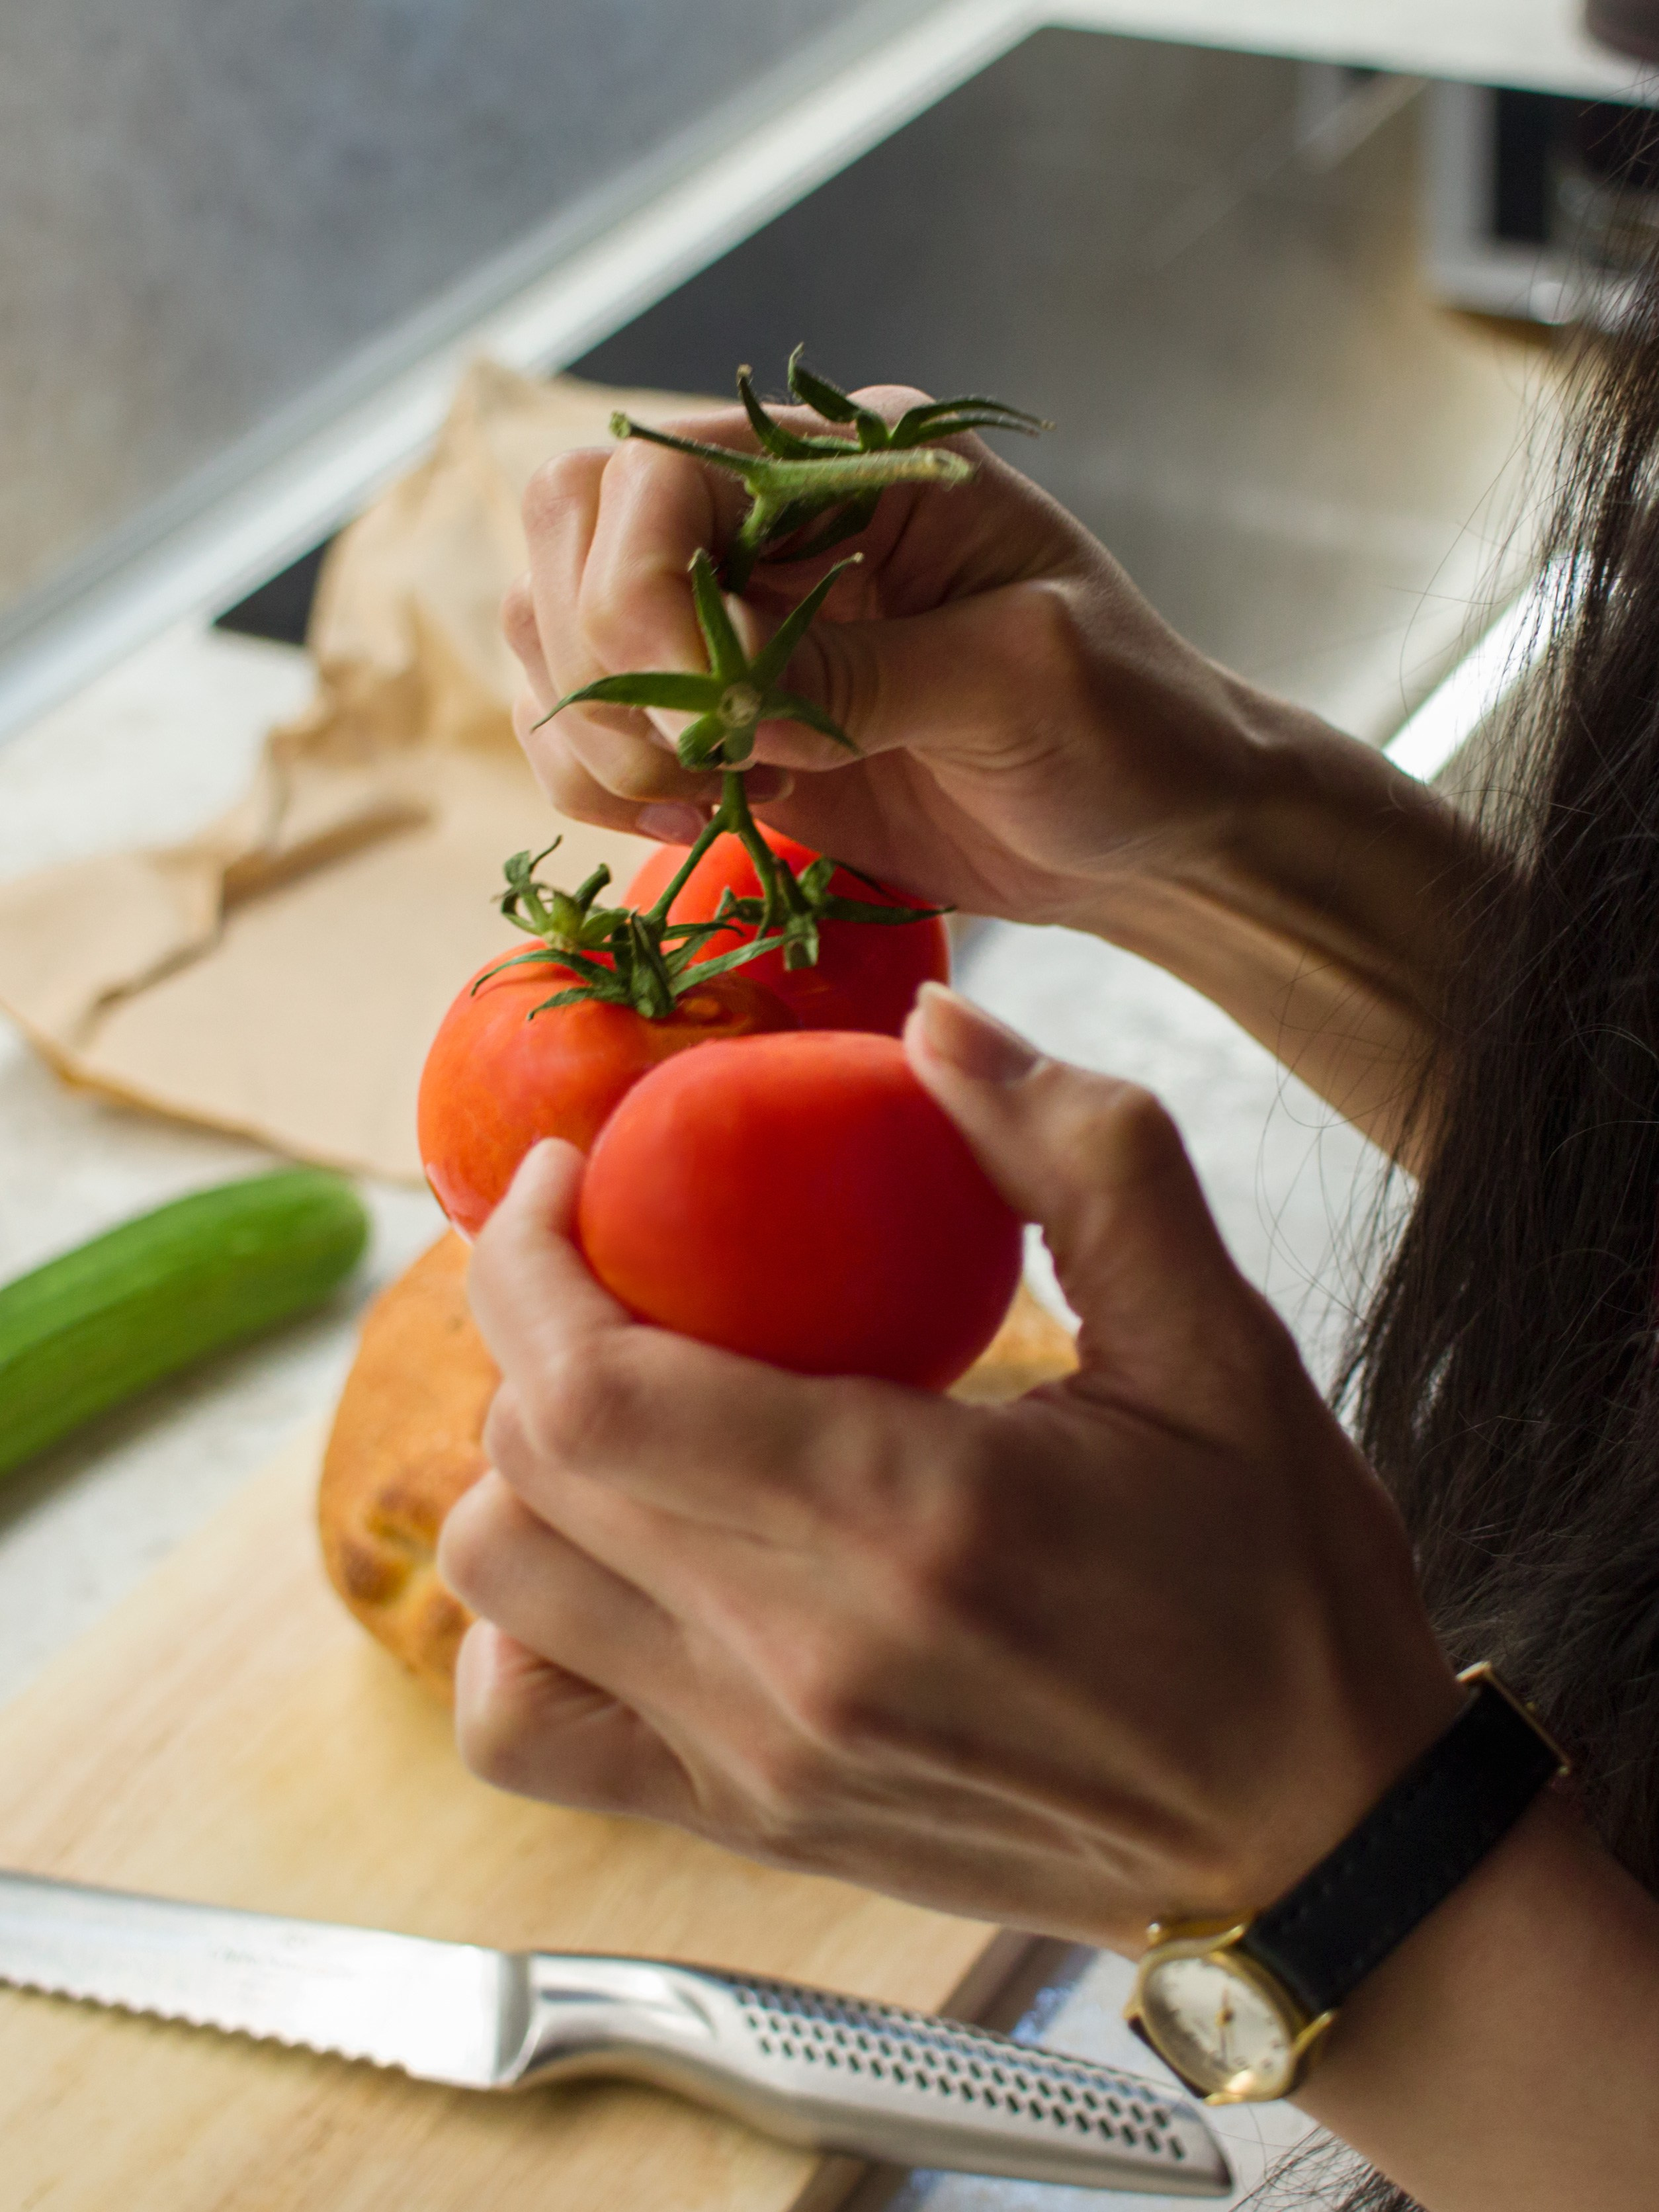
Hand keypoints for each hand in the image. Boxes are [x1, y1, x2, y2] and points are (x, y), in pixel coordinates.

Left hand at [438, 986, 1460, 1946]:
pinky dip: (518, 1635)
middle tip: (596, 1251)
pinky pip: (531, 1736)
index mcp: (909, 1516)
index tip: (566, 1173)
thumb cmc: (1282, 1590)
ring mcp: (762, 1760)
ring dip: (520, 1467)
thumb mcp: (1222, 1345)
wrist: (1319, 1846)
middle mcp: (802, 1657)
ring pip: (503, 1595)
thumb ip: (1082, 1158)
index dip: (529, 1258)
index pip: (594, 1385)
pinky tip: (609, 1566)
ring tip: (609, 1394)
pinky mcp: (755, 1825)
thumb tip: (937, 1023)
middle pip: (526, 1470)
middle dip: (518, 1323)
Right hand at [502, 394, 1495, 1163]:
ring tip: (699, 797)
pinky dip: (598, 779)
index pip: (658, 474)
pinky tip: (691, 816)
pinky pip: (587, 724)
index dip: (637, 590)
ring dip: (592, 729)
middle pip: (570, 532)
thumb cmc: (1128, 728)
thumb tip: (717, 698)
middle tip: (696, 763)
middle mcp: (773, 522)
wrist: (1152, 831)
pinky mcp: (718, 717)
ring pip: (551, 629)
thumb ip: (866, 672)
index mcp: (855, 464)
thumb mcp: (1023, 679)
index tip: (713, 713)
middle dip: (600, 661)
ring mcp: (733, 618)